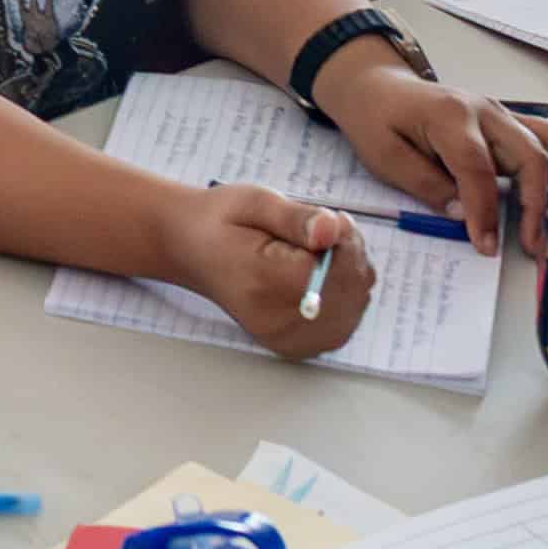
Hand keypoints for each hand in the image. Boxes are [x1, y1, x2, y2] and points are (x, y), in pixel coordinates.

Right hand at [157, 182, 370, 360]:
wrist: (194, 249)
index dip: (345, 242)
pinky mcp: (294, 347)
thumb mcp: (255, 202)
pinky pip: (343, 323)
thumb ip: (298, 217)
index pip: (335, 271)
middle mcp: (275, 322)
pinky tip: (320, 278)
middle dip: (350, 257)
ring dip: (349, 276)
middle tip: (322, 233)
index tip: (329, 221)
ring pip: (353, 308)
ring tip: (317, 254)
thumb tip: (333, 230)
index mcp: (262, 283)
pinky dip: (342, 297)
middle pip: (349, 293)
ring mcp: (286, 340)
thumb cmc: (222, 222)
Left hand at [310, 45, 547, 252]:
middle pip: (528, 155)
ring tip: (539, 226)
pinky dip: (546, 170)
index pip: (477, 169)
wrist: (378, 88)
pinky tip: (542, 198)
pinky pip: (538, 141)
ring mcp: (499, 113)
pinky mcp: (504, 121)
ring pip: (543, 147)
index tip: (486, 246)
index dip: (485, 211)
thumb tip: (462, 214)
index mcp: (449, 116)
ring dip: (547, 187)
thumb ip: (424, 184)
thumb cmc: (377, 120)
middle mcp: (484, 110)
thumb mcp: (384, 157)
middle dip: (535, 204)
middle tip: (528, 244)